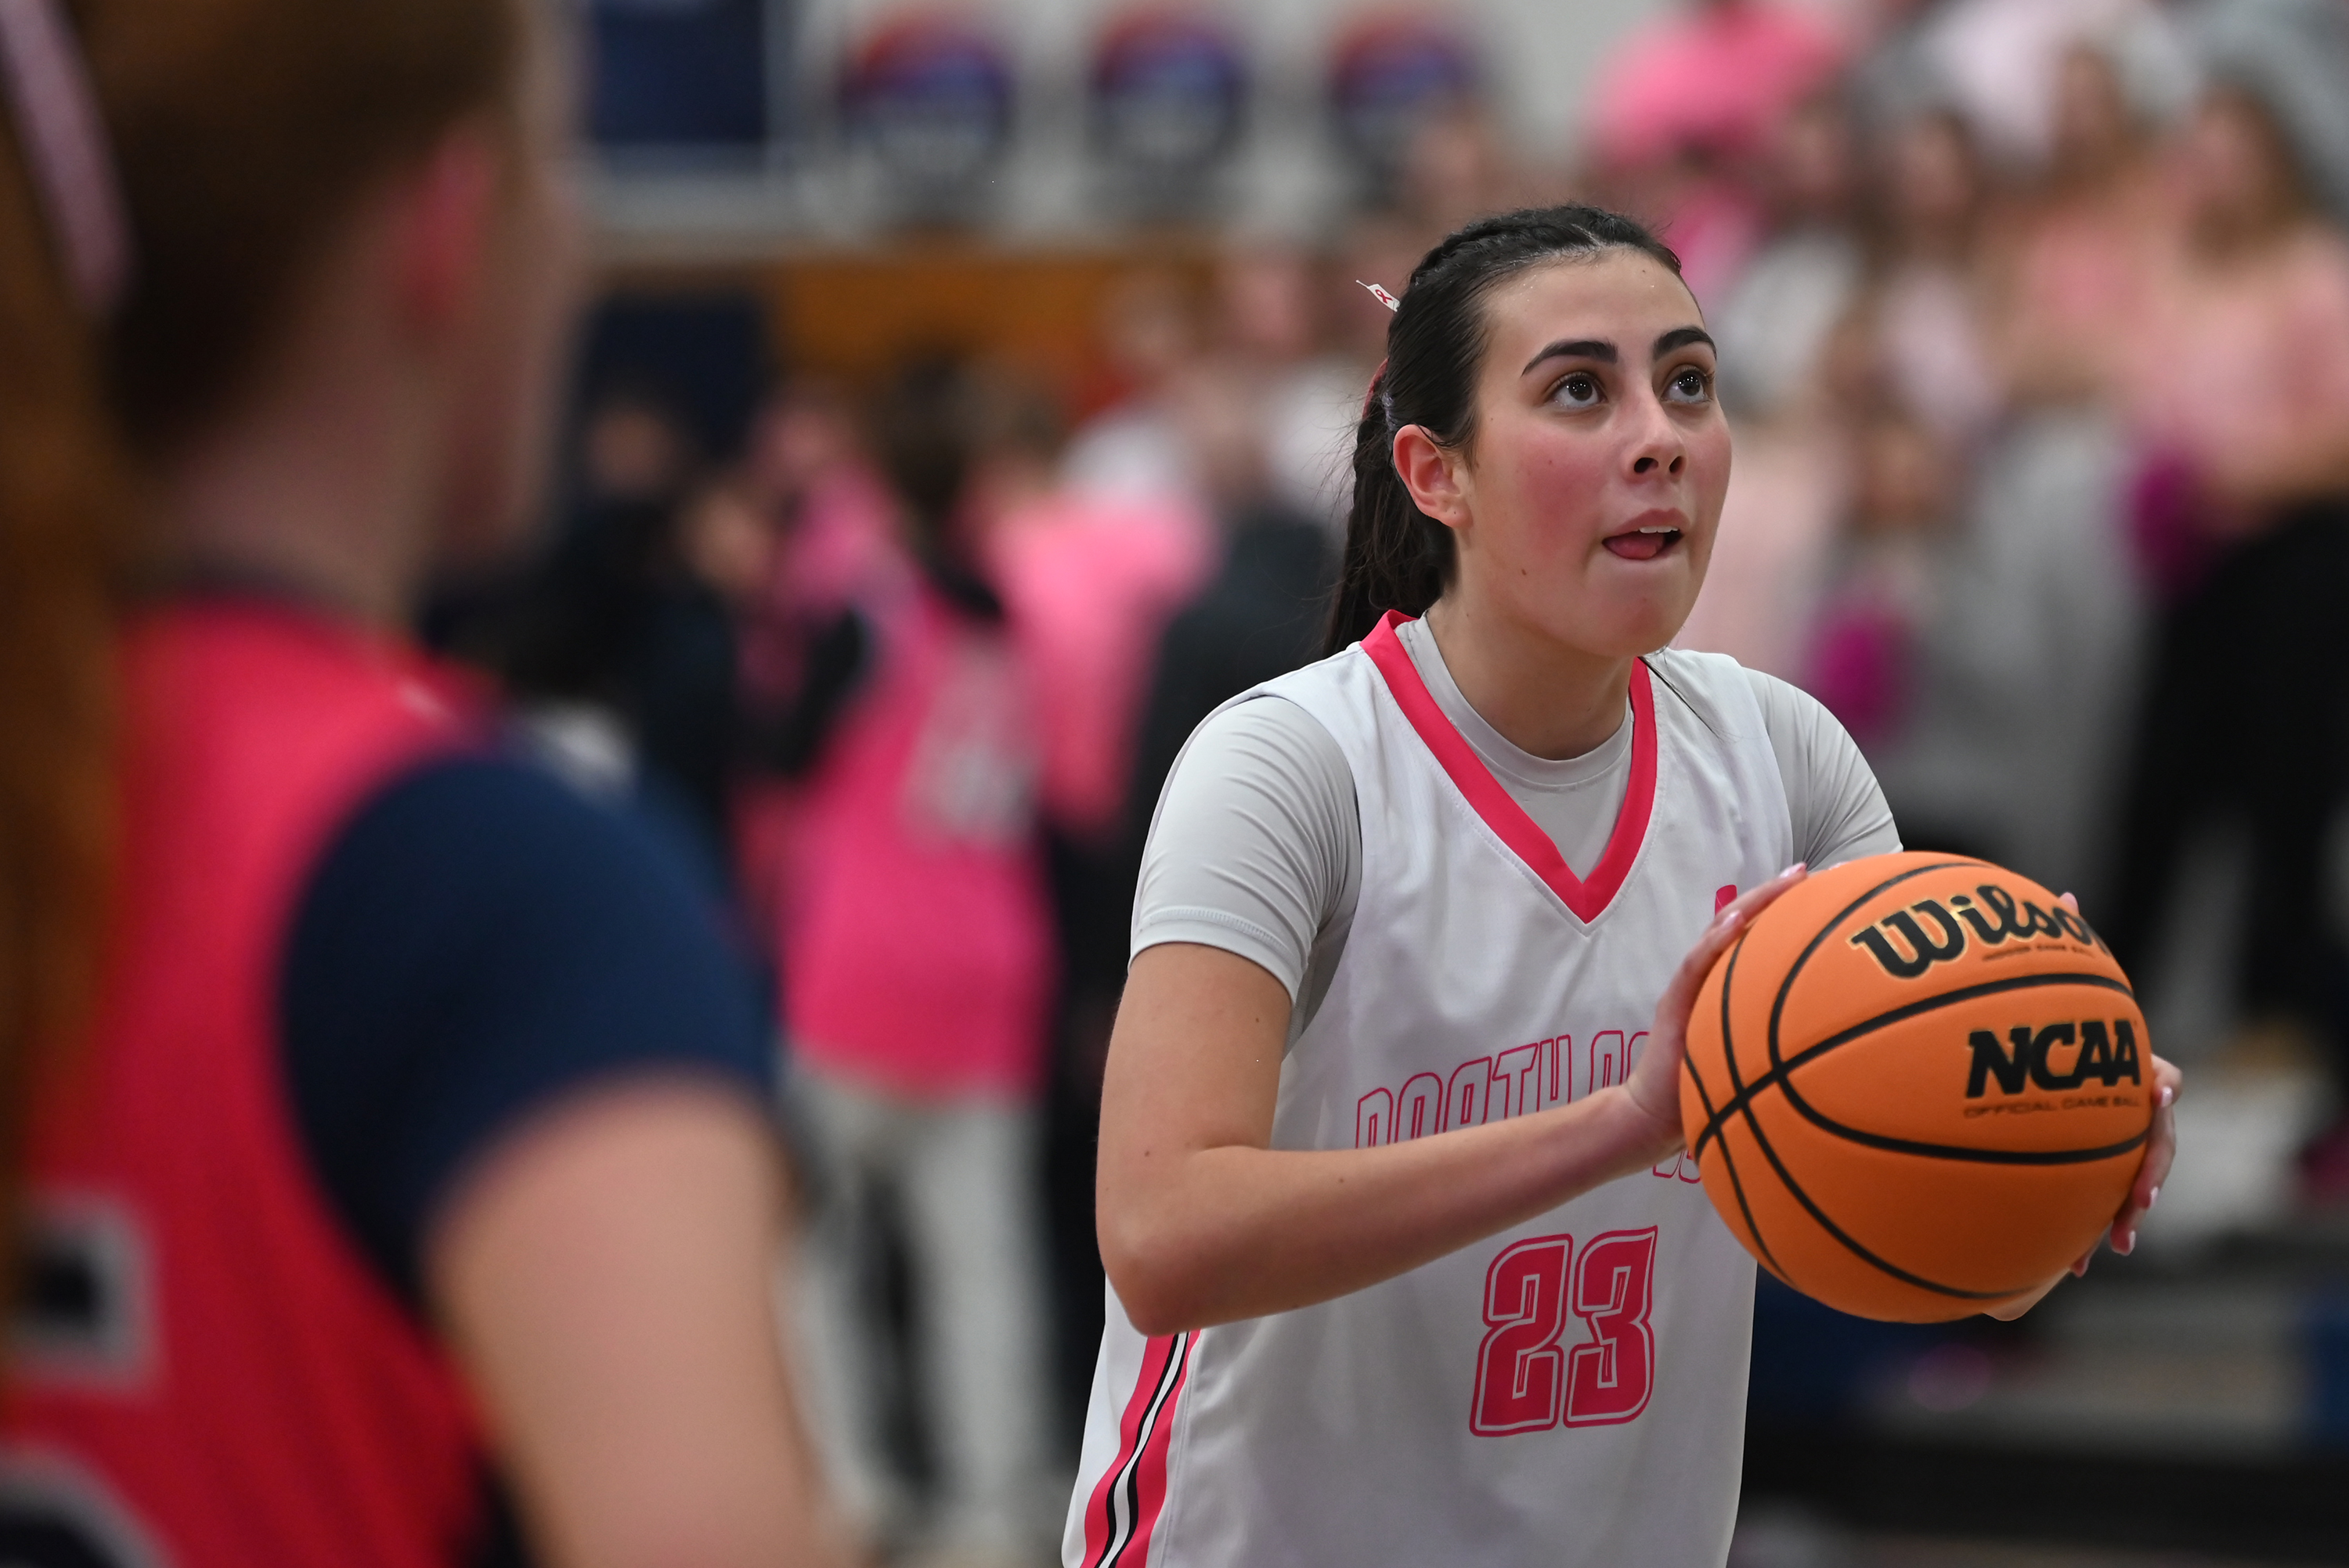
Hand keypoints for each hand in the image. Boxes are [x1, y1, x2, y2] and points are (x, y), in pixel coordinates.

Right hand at [1624, 865, 1809, 1152]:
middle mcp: (1713, 976)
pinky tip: (1739, 919)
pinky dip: (1717, 938)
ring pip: (1723, 930)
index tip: (1834, 892)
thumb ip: (1786, 1041)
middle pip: (1746, 921)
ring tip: (1787, 882)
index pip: (1763, 937)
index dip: (1794, 913)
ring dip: (1756, 903)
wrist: (1656, 1115)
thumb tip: (1848, 1044)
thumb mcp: (1758, 1060)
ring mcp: (1691, 984)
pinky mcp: (1674, 1000)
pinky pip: (1696, 963)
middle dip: (1781, 894)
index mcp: (1732, 985)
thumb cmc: (1711, 1092)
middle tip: (1815, 872)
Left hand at [1984, 892, 2181, 1319]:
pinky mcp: (2063, 1169)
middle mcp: (2105, 1098)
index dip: (2157, 1087)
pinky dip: (2077, 1232)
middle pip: (2147, 1139)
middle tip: (2140, 1198)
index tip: (2156, 1097)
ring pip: (2121, 1179)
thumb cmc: (2001, 1010)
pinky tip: (2066, 1267)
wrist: (1964, 1052)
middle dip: (2148, 1169)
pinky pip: (2080, 1205)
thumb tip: (2065, 892)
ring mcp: (2089, 1135)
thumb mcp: (2015, 979)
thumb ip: (2042, 945)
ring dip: (2120, 1208)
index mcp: (2104, 1059)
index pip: (2151, 1073)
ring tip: (2112, 1241)